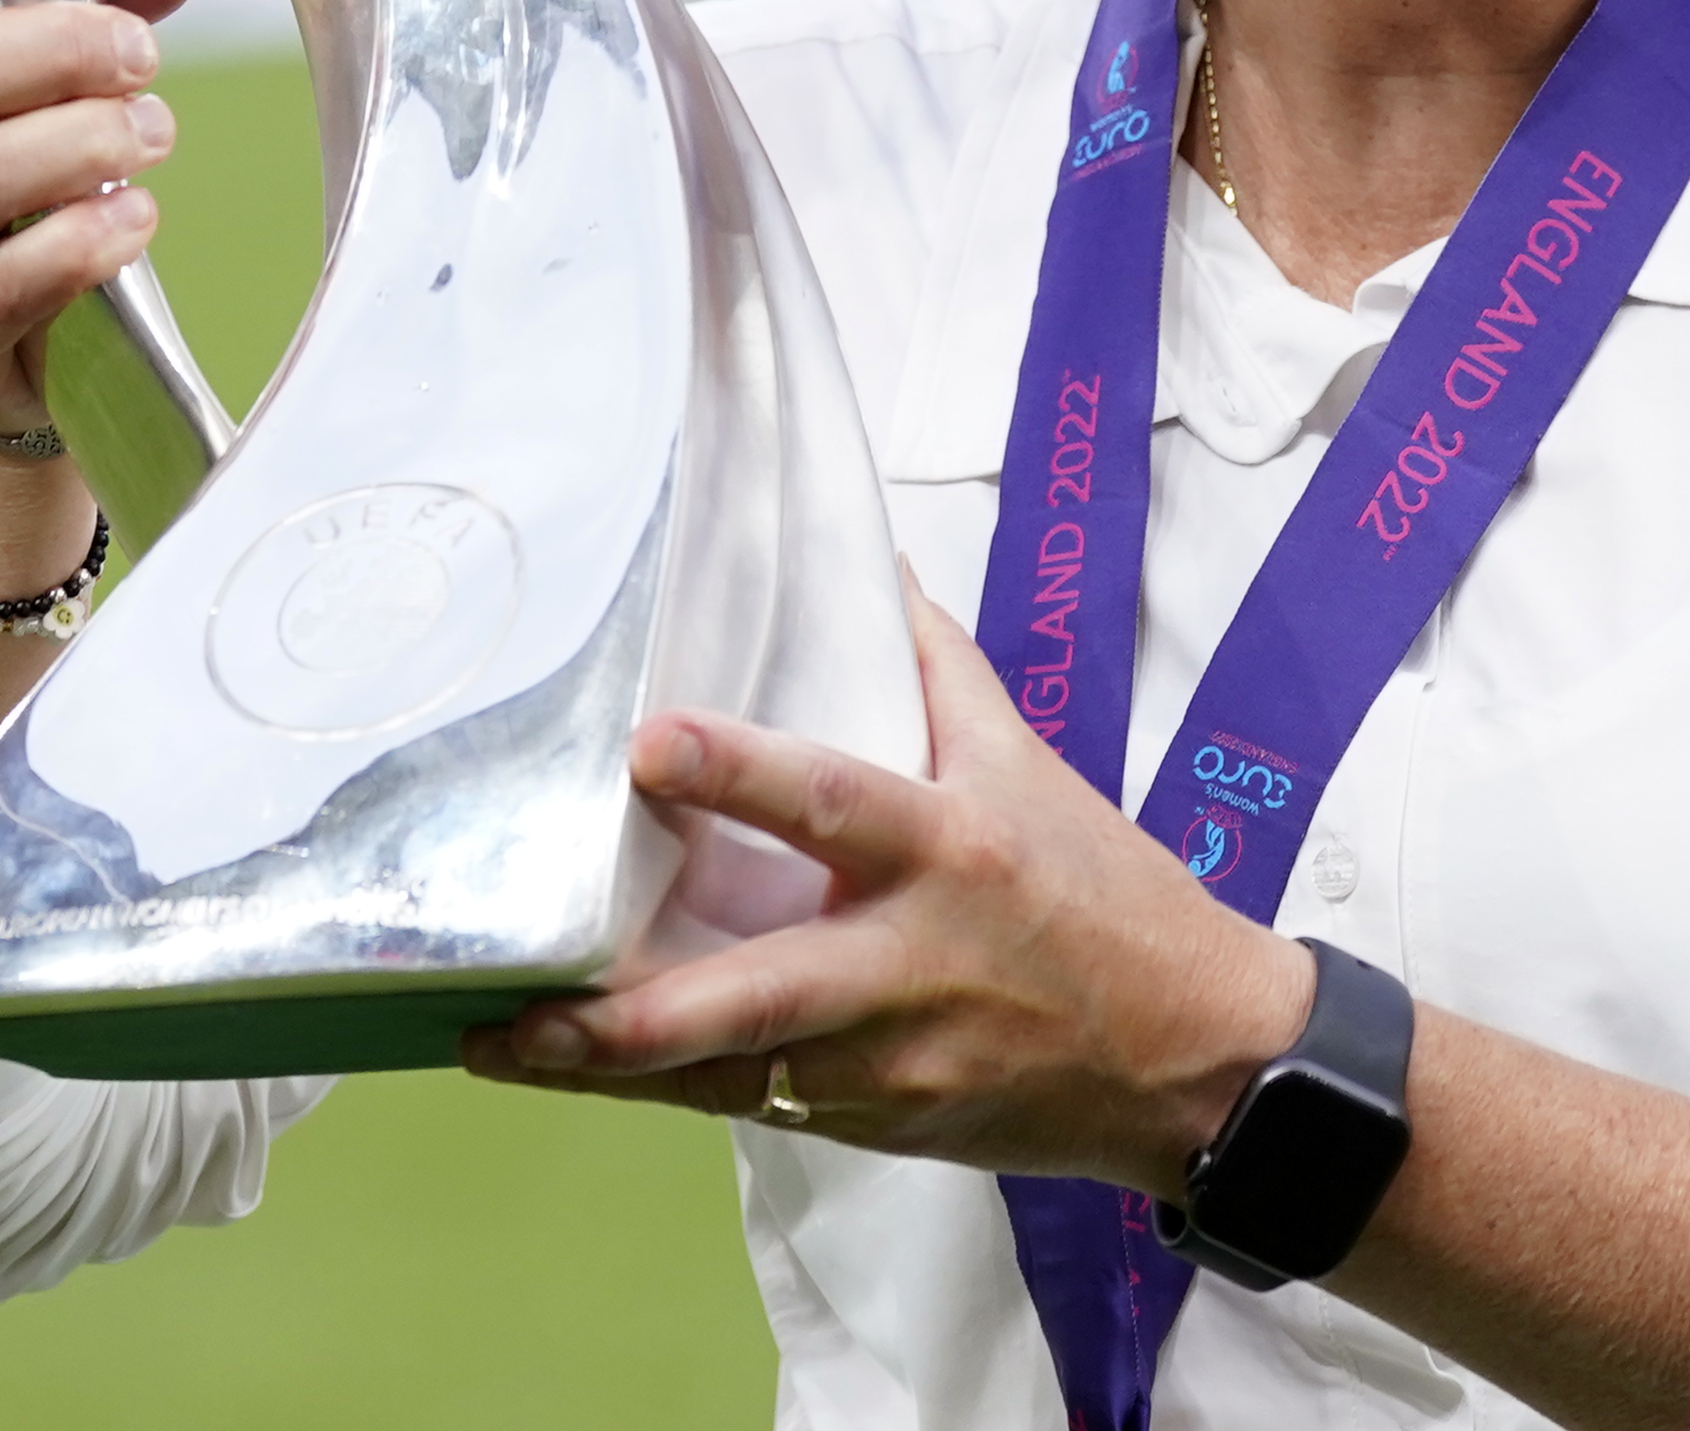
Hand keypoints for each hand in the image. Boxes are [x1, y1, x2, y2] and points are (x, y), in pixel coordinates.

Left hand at [464, 590, 1312, 1196]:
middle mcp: (910, 966)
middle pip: (748, 999)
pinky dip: (670, 1090)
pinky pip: (752, 1105)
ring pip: (725, 1075)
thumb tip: (876, 562)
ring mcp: (888, 1065)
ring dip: (608, 1069)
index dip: (738, 771)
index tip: (645, 744)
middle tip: (509, 1000)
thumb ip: (942, 667)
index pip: (833, 801)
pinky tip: (586, 1074)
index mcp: (950, 854)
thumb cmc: (1109, 902)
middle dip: (619, 1016)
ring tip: (498, 1044)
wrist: (1192, 1060)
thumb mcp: (1032, 770)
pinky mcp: (875, 1126)